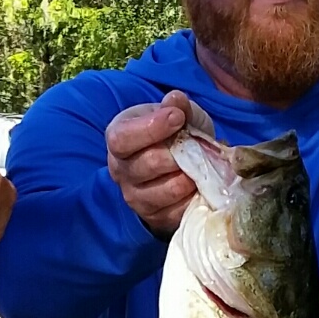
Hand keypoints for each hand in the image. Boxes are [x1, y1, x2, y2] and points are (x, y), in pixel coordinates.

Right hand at [107, 89, 212, 236]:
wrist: (176, 165)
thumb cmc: (173, 134)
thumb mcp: (178, 114)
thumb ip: (178, 106)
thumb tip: (176, 100)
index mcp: (118, 139)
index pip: (122, 139)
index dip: (151, 128)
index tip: (177, 118)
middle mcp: (120, 170)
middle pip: (147, 165)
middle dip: (178, 154)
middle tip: (196, 146)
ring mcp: (136, 198)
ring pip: (167, 190)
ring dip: (190, 176)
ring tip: (200, 165)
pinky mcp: (155, 217)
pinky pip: (179, 210)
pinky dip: (195, 196)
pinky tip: (200, 183)